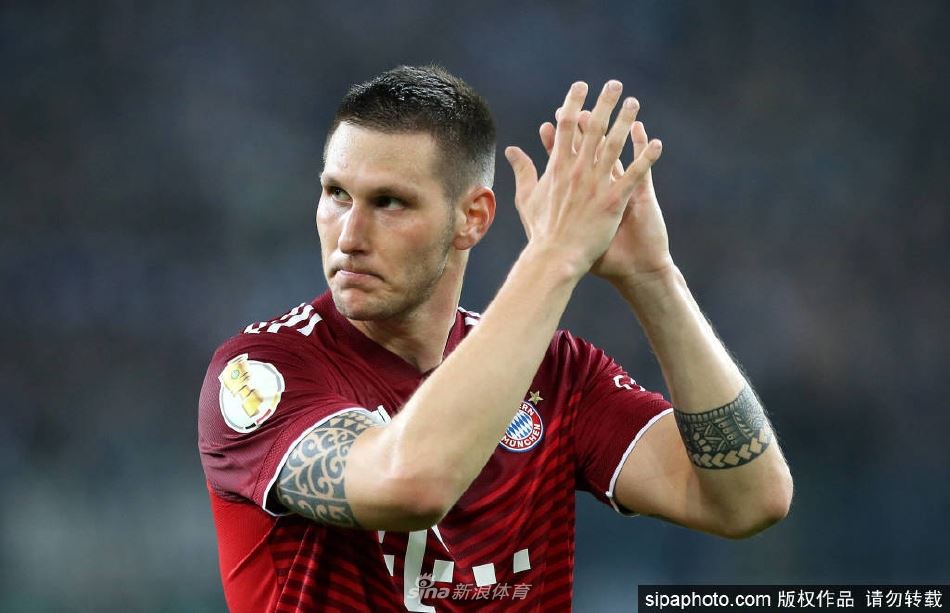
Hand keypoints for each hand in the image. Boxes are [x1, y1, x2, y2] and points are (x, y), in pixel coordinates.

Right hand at [505, 80, 662, 278]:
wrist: (555, 257)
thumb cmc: (541, 230)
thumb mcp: (527, 198)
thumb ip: (523, 171)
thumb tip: (512, 150)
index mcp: (557, 168)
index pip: (565, 128)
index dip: (573, 104)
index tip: (580, 86)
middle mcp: (577, 171)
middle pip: (592, 129)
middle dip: (603, 103)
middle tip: (614, 84)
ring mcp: (596, 185)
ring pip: (614, 146)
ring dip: (625, 122)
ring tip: (634, 104)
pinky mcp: (613, 201)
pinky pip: (633, 174)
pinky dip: (645, 158)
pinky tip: (656, 143)